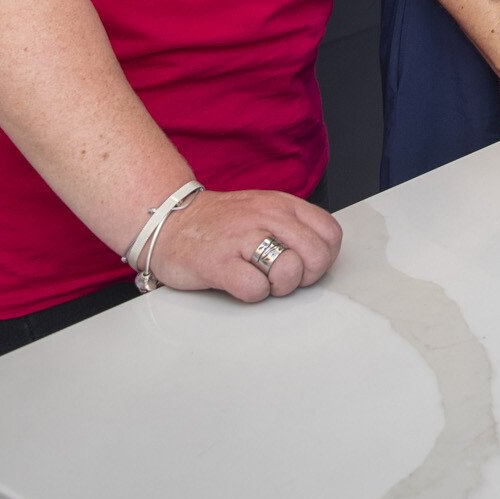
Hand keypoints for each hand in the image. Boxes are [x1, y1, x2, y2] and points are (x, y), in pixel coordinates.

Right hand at [148, 187, 340, 301]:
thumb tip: (322, 255)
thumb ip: (295, 228)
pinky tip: (238, 282)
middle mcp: (266, 216)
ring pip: (290, 270)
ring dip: (279, 286)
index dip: (324, 258)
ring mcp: (242, 237)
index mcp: (282, 204)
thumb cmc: (221, 225)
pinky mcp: (218, 262)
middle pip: (317, 256)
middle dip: (304, 276)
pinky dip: (251, 294)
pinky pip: (255, 288)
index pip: (330, 234)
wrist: (169, 222)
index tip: (304, 265)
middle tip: (281, 277)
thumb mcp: (265, 212)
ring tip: (259, 278)